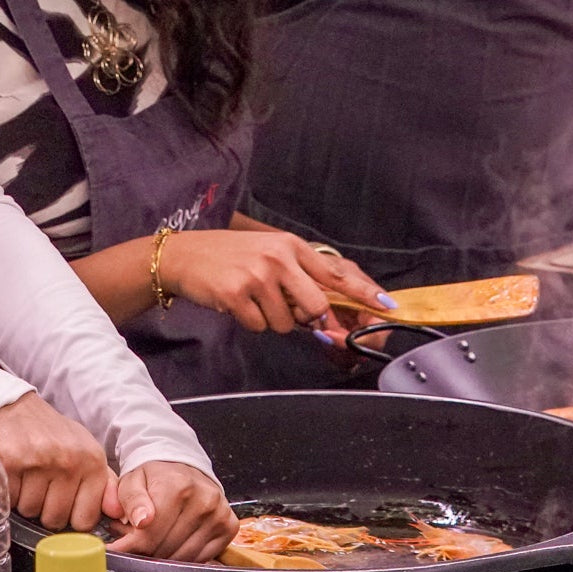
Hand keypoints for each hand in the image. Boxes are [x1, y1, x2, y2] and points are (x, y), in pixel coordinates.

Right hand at [0, 392, 115, 531]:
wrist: (12, 405)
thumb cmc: (50, 434)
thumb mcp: (83, 451)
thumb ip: (104, 484)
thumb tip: (117, 513)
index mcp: (92, 460)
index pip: (84, 520)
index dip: (70, 516)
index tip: (62, 498)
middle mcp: (68, 459)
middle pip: (55, 519)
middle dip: (44, 508)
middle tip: (40, 481)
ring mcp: (38, 460)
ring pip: (31, 511)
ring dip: (25, 499)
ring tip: (26, 474)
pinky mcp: (9, 462)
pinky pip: (10, 500)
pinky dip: (8, 492)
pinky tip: (12, 472)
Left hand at [105, 462, 237, 560]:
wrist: (184, 468)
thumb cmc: (155, 478)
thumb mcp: (133, 480)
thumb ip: (131, 500)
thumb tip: (142, 521)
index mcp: (178, 486)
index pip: (150, 535)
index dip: (131, 546)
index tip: (119, 549)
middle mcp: (203, 499)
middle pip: (167, 549)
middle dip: (146, 552)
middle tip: (136, 543)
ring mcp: (219, 514)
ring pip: (184, 558)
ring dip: (165, 557)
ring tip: (155, 541)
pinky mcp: (229, 526)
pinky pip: (202, 559)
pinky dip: (185, 558)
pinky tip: (175, 543)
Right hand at [156, 229, 392, 334]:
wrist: (185, 255)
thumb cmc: (231, 257)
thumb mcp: (269, 253)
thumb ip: (298, 276)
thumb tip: (322, 312)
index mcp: (290, 245)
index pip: (334, 273)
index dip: (363, 292)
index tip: (387, 305)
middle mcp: (278, 256)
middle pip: (314, 306)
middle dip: (303, 317)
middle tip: (283, 308)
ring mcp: (258, 275)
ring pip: (285, 323)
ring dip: (270, 319)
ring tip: (251, 297)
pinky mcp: (237, 294)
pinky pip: (260, 326)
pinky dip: (250, 321)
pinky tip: (236, 302)